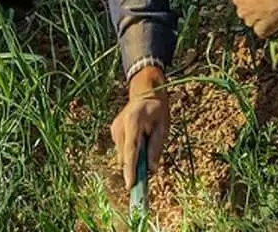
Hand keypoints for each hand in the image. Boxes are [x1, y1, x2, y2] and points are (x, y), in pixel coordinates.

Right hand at [110, 66, 168, 189]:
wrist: (145, 91)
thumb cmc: (157, 109)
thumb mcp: (163, 127)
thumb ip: (156, 148)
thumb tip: (152, 170)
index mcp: (133, 122)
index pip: (130, 150)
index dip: (130, 169)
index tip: (130, 185)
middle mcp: (120, 125)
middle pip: (124, 155)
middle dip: (133, 168)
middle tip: (142, 180)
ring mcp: (115, 128)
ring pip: (123, 153)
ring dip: (133, 158)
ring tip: (146, 145)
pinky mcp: (114, 130)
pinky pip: (122, 148)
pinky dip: (130, 151)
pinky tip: (140, 141)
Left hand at [231, 0, 277, 38]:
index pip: (238, 2)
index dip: (247, 1)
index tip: (254, 0)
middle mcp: (241, 10)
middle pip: (243, 13)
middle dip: (251, 12)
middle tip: (263, 7)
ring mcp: (250, 22)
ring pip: (251, 23)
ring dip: (258, 21)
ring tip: (270, 14)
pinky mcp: (261, 30)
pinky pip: (260, 32)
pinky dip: (265, 29)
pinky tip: (272, 22)